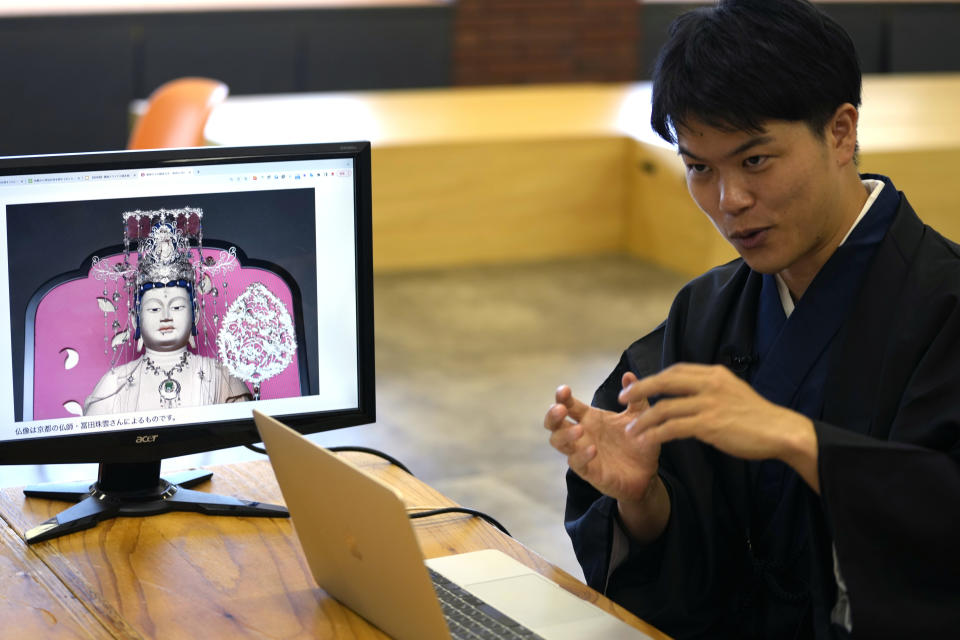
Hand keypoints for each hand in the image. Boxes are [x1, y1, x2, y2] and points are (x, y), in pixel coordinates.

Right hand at [545, 372, 660, 504]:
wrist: (648, 473)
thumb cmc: (639, 442)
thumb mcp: (641, 416)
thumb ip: (635, 396)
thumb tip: (628, 374)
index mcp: (590, 418)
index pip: (568, 404)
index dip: (562, 397)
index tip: (564, 390)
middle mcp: (582, 434)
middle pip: (553, 423)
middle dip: (552, 415)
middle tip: (560, 409)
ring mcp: (582, 452)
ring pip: (558, 442)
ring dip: (564, 435)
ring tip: (579, 430)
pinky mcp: (589, 471)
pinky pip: (576, 463)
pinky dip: (581, 455)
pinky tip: (592, 449)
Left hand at [619, 363, 818, 491]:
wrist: (781, 431)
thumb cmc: (757, 416)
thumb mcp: (732, 391)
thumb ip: (709, 389)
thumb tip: (686, 393)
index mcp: (714, 374)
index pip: (675, 370)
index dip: (653, 378)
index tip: (638, 386)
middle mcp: (709, 383)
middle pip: (664, 382)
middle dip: (640, 390)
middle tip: (622, 399)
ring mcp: (709, 403)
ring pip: (665, 408)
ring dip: (644, 420)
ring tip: (632, 430)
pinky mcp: (709, 424)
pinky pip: (673, 428)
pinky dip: (656, 434)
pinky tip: (647, 441)